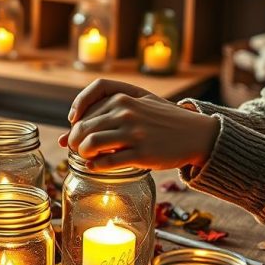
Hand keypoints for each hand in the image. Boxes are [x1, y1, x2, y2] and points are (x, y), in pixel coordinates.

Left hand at [58, 78, 219, 171]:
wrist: (197, 134)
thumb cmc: (164, 118)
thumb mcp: (140, 101)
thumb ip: (108, 108)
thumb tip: (67, 131)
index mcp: (123, 97)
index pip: (85, 104)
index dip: (75, 116)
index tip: (74, 127)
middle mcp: (126, 113)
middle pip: (83, 126)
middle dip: (74, 140)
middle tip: (77, 148)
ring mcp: (133, 134)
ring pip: (91, 144)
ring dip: (82, 153)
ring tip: (87, 156)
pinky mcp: (141, 155)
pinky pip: (107, 162)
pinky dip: (96, 166)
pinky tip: (95, 167)